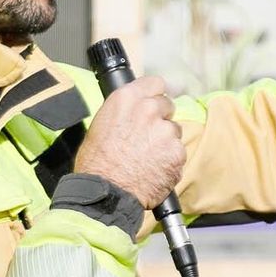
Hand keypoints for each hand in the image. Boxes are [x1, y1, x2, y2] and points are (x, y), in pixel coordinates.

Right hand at [73, 75, 184, 209]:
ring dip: (165, 141)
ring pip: (174, 130)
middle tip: (147, 137)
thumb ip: (124, 112)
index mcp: (127, 99)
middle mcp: (148, 110)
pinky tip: (155, 169)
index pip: (155, 83)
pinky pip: (178, 152)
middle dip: (160, 119)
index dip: (155, 94)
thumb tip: (134, 111)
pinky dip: (170, 161)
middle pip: (167, 105)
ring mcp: (165, 131)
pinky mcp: (177, 152)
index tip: (154, 102)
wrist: (107, 193)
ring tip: (147, 158)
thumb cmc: (97, 164)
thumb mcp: (101, 125)